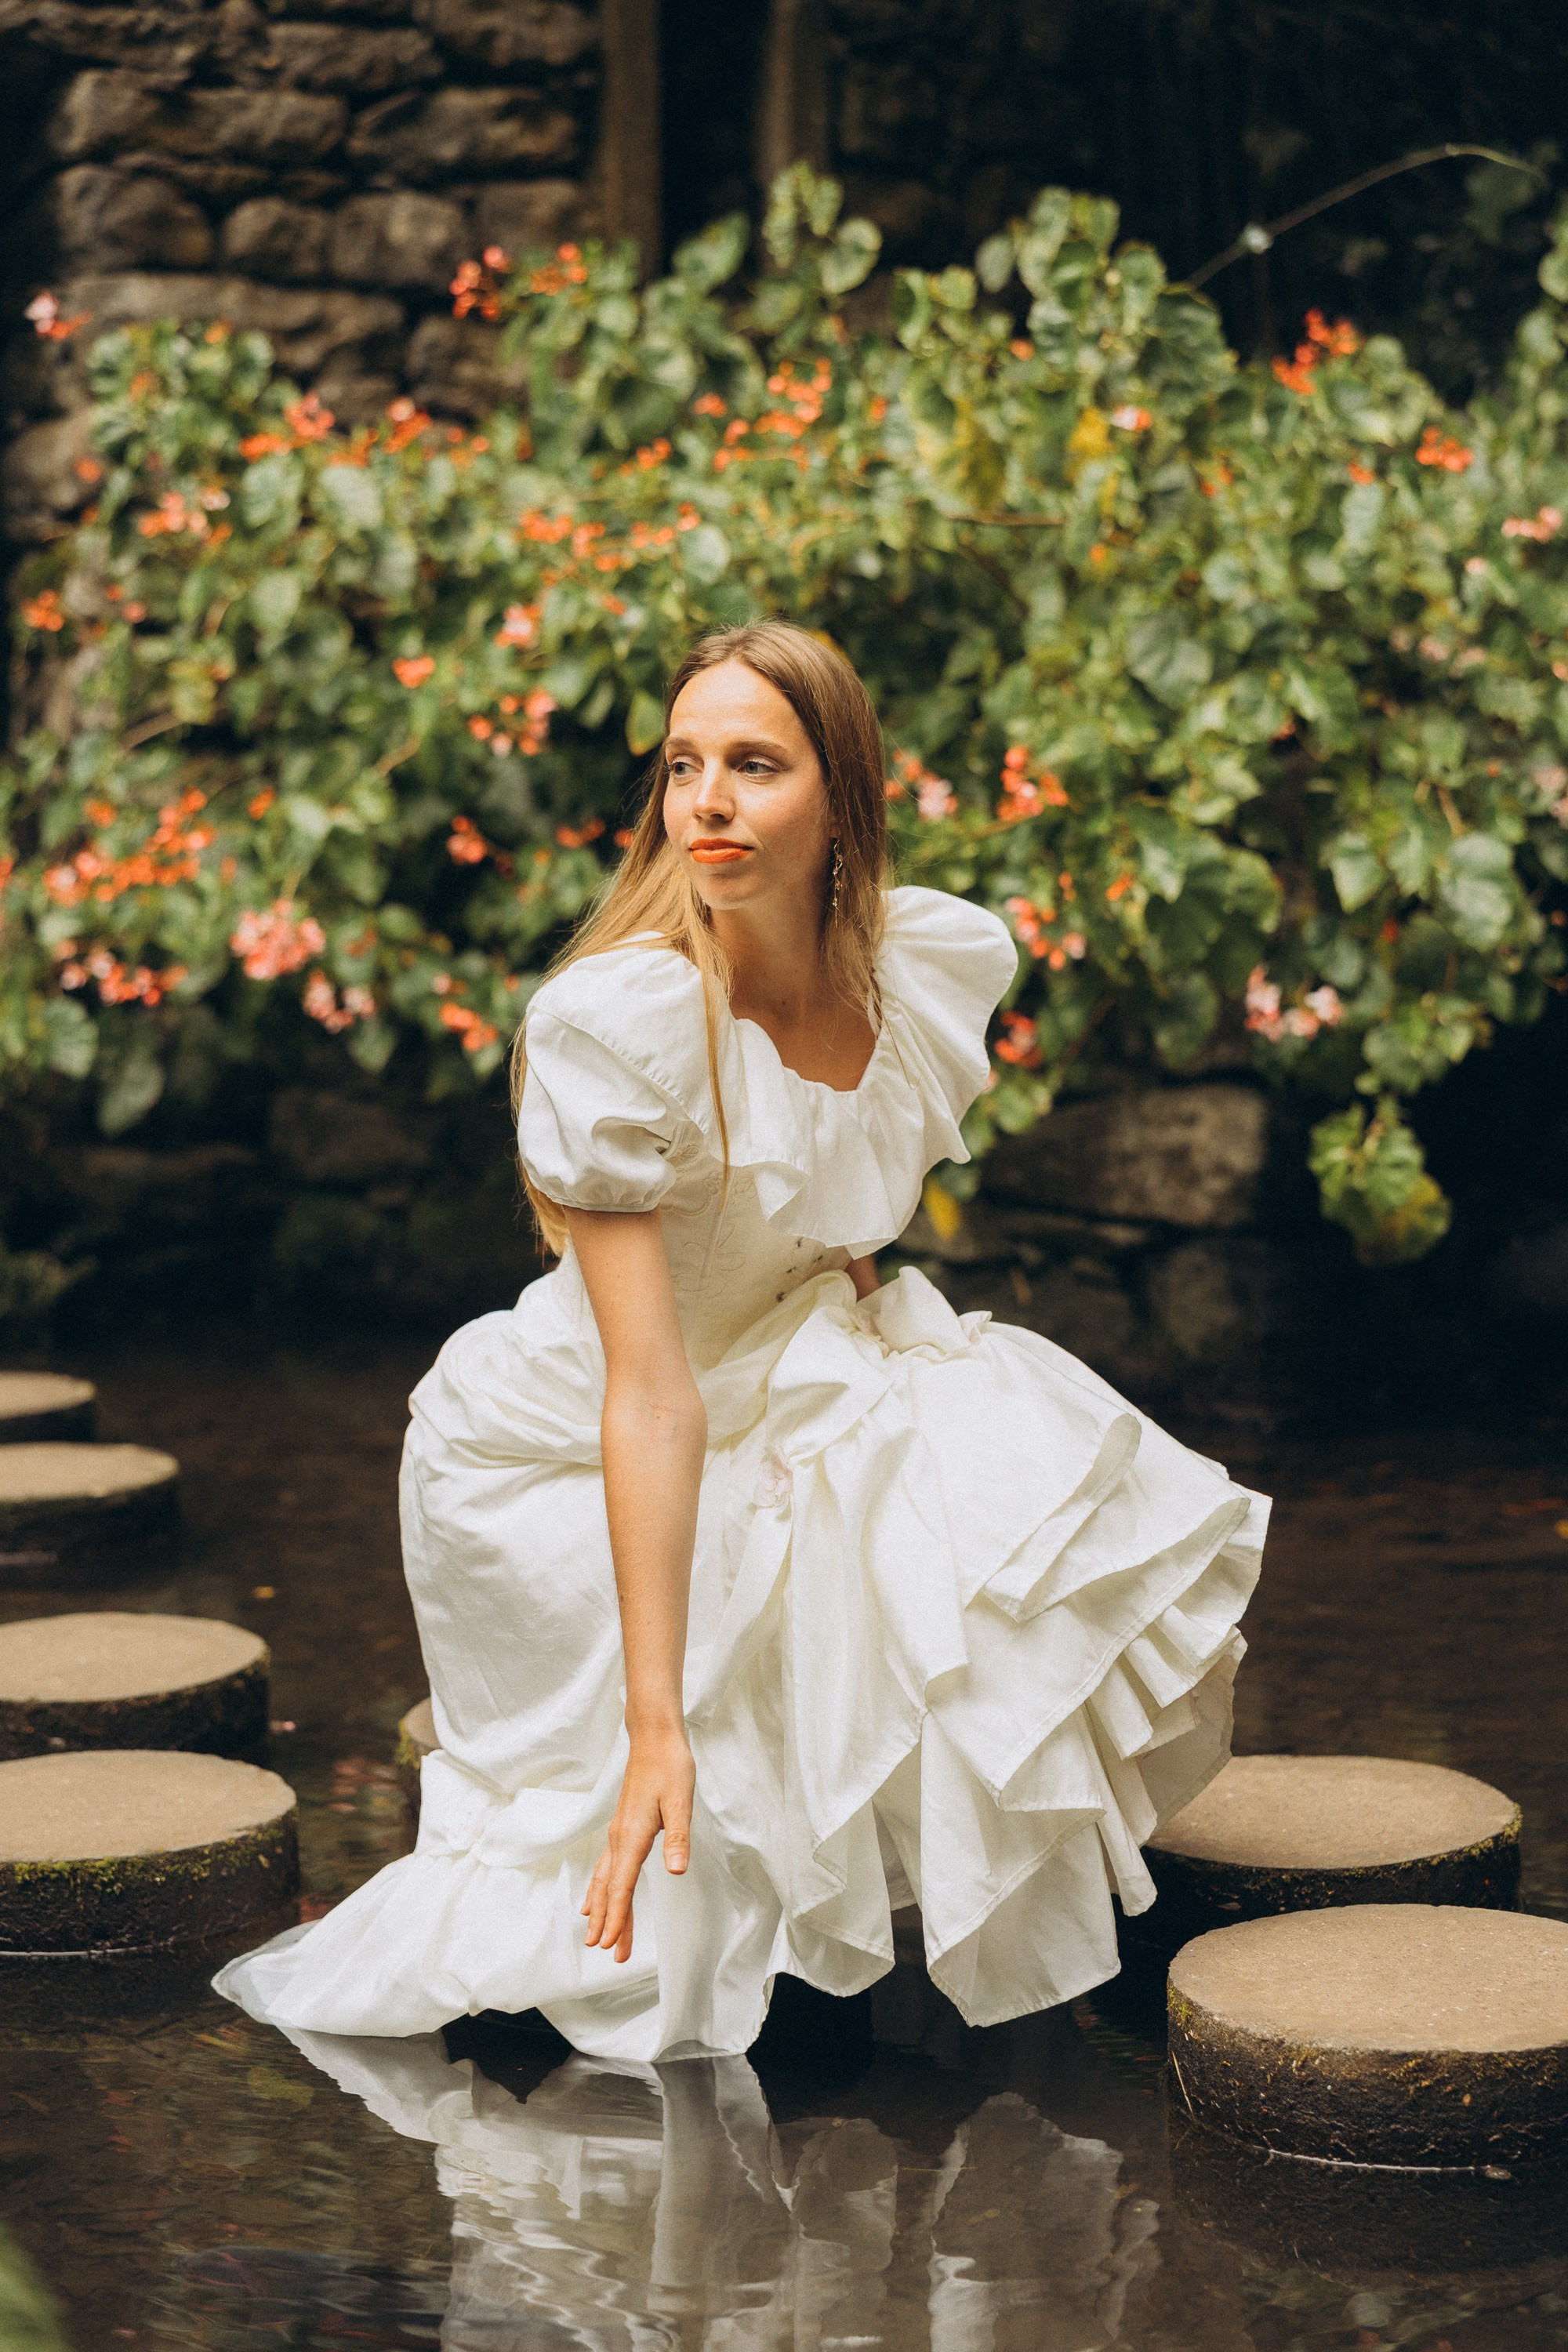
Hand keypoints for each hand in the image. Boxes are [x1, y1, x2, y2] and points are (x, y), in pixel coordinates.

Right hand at [582, 1726, 694, 1963]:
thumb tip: (677, 1870)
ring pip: (604, 1880)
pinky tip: (593, 1898)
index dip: (617, 1917)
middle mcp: (620, 1838)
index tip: (610, 1945)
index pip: (622, 1886)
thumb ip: (678, 1837)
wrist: (654, 1739)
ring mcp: (618, 1833)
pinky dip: (599, 1888)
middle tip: (607, 1953)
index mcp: (633, 1836)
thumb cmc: (670, 1767)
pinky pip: (606, 1867)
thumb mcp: (681, 1800)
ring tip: (594, 1935)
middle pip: (610, 1889)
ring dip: (601, 1909)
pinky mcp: (623, 1828)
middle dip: (609, 1922)